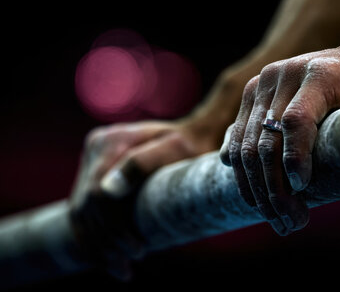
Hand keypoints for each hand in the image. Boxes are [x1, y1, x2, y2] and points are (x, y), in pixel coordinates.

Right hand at [69, 119, 217, 279]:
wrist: (191, 136)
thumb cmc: (188, 145)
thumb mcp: (173, 149)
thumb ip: (140, 164)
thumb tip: (107, 191)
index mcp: (109, 142)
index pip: (99, 194)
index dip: (115, 228)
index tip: (138, 250)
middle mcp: (94, 150)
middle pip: (87, 207)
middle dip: (106, 243)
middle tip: (128, 268)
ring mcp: (90, 162)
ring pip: (80, 213)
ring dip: (96, 247)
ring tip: (121, 270)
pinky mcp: (92, 175)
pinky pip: (83, 212)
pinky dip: (91, 238)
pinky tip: (106, 261)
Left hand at [220, 38, 339, 235]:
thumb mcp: (298, 114)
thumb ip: (262, 133)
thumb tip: (223, 159)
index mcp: (257, 93)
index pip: (238, 150)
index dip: (249, 189)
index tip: (270, 218)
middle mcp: (266, 82)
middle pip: (251, 151)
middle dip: (265, 196)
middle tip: (286, 225)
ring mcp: (290, 75)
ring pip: (269, 143)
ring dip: (279, 188)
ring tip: (296, 217)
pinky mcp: (317, 76)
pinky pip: (295, 123)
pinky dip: (295, 158)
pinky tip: (302, 183)